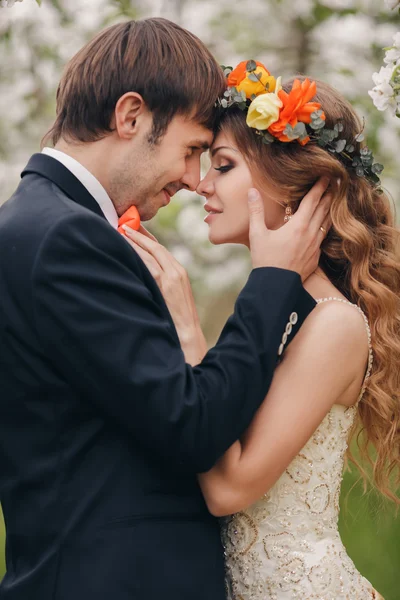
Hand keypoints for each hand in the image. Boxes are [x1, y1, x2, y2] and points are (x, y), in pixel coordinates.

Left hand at [122, 226, 206, 364]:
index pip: (160, 249)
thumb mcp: (171, 298)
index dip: (146, 238)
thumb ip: (161, 284)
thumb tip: (142, 277)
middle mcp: (177, 270)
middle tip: (123, 223)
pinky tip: (125, 246)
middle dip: (139, 233)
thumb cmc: (177, 320)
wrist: (188, 334)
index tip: (133, 228)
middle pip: (156, 246)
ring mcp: (172, 276)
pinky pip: (149, 263)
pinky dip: (137, 252)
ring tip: (120, 229)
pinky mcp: (166, 284)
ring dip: (135, 239)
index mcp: (179, 273)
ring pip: (151, 251)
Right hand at [248, 178, 331, 280]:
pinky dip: (325, 228)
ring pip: (327, 223)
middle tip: (336, 183)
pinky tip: (323, 227)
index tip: (326, 175)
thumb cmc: (265, 260)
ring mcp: (315, 246)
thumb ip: (256, 211)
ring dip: (330, 210)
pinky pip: (323, 238)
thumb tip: (252, 191)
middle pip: (324, 210)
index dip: (320, 186)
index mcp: (298, 226)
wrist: (276, 286)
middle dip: (330, 195)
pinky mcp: (315, 257)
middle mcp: (310, 234)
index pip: (312, 200)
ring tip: (334, 201)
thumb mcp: (257, 234)